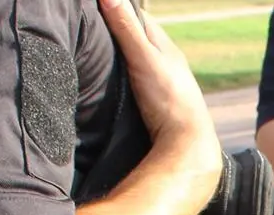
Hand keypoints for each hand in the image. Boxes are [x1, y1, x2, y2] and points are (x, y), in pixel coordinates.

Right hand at [99, 0, 215, 153]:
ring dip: (117, 56)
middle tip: (88, 30)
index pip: (137, 16)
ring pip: (135, 60)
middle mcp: (164, 60)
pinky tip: (110, 81)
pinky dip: (122, 76)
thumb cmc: (169, 98)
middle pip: (135, 38)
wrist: (186, 142)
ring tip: (93, 53)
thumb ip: (126, 28)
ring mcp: (161, 81)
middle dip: (114, 32)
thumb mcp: (144, 58)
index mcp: (164, 44)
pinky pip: (134, 79)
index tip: (95, 7)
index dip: (117, 9)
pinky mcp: (155, 100)